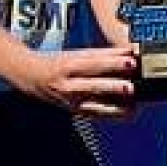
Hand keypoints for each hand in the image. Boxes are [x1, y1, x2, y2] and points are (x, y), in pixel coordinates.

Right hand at [17, 45, 137, 116]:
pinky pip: (96, 114)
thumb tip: (130, 51)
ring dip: (115, 105)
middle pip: (93, 85)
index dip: (112, 62)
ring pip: (95, 104)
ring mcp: (71, 101)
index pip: (93, 63)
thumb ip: (104, 54)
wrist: (33, 78)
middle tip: (131, 86)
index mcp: (69, 65)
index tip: (130, 60)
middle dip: (113, 87)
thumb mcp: (78, 54)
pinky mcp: (75, 111)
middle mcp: (69, 84)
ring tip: (133, 105)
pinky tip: (127, 112)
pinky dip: (112, 114)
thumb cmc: (59, 63)